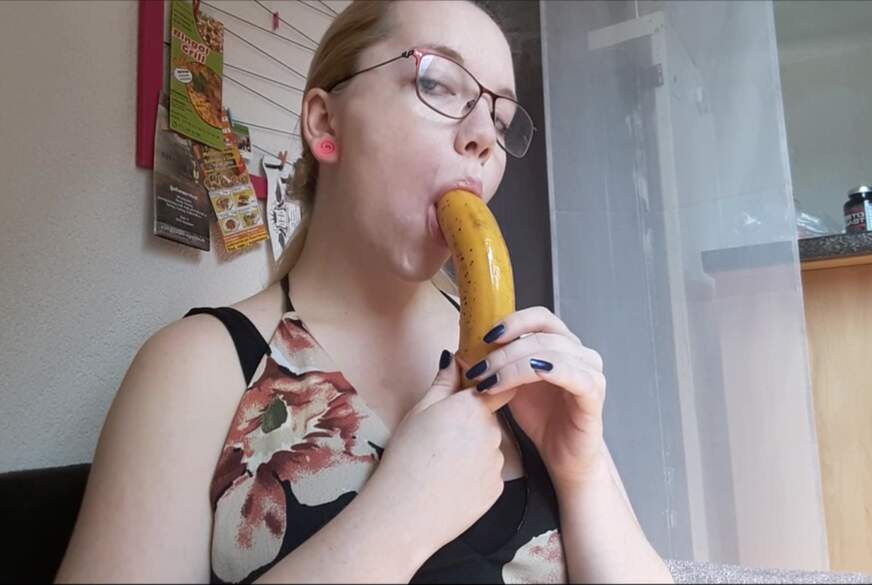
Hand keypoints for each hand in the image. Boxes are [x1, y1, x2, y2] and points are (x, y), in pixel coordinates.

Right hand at [367, 351, 504, 553]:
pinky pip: (488, 475)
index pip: (498, 388)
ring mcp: (497, 463)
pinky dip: (474, 476)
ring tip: (441, 465)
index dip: (487, 389)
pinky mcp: (497, 489)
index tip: (473, 394)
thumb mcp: (419, 411)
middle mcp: (493, 432)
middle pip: (488, 421)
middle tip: (440, 438)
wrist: (405, 511)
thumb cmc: (407, 456)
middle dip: (471, 425)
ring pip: (488, 449)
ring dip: (473, 452)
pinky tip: (450, 483)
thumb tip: (454, 359)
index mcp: (473, 408)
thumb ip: (443, 383)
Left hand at [463, 307, 607, 489]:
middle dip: (504, 351)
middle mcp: (578, 352)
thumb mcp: (512, 385)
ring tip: (491, 382)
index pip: (539, 317)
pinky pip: (572, 374)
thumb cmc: (540, 418)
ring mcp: (590, 370)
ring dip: (515, 364)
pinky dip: (546, 371)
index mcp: (560, 344)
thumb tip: (462, 352)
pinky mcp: (594, 393)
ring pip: (551, 351)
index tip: (484, 338)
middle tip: (479, 370)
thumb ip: (497, 365)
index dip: (512, 322)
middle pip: (541, 334)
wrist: (563, 455)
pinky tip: (524, 379)